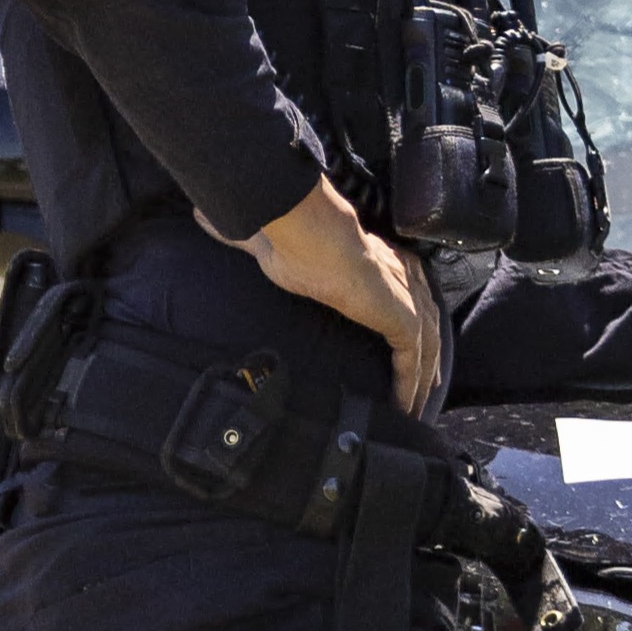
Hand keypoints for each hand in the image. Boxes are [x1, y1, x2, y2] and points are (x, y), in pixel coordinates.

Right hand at [239, 180, 443, 413]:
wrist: (311, 236)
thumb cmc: (294, 238)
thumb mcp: (272, 245)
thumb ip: (248, 240)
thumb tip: (203, 220)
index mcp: (382, 260)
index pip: (406, 295)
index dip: (407, 324)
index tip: (402, 349)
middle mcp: (405, 278)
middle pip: (428, 326)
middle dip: (427, 360)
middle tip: (420, 392)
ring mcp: (409, 299)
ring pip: (426, 350)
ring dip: (421, 382)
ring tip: (413, 411)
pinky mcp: (404, 320)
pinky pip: (413, 362)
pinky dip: (410, 386)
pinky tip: (405, 408)